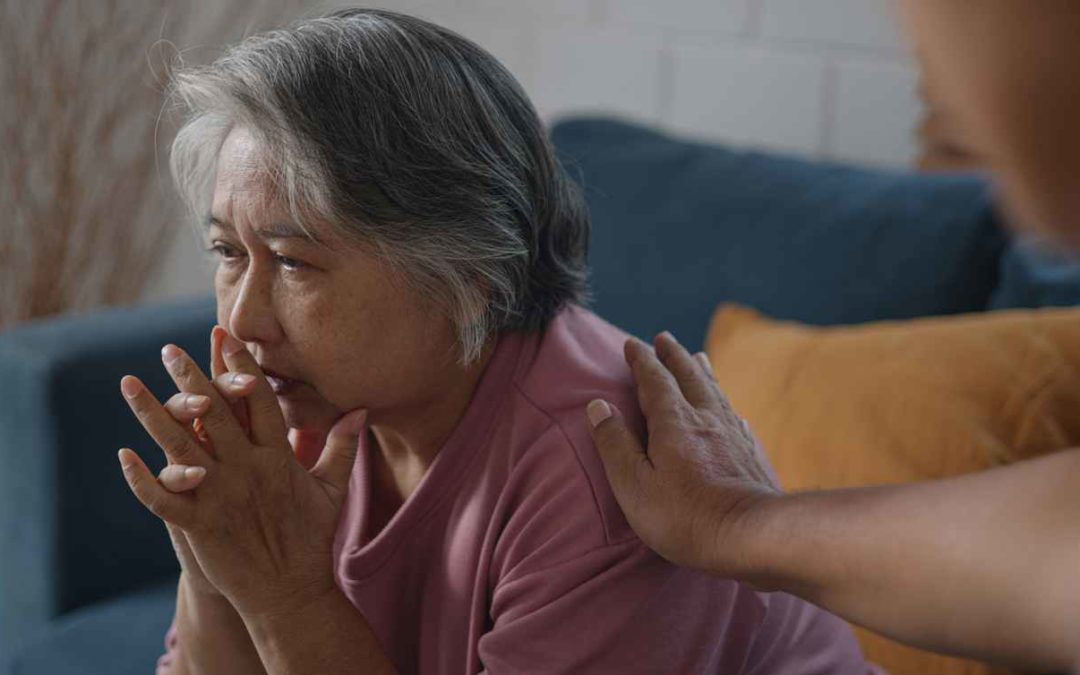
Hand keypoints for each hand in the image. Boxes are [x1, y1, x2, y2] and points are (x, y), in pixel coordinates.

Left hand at [117, 328, 365, 618]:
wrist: (291, 594)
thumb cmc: (312, 540)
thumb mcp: (333, 490)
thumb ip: (341, 447)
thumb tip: (360, 410)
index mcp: (278, 458)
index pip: (256, 402)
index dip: (240, 367)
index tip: (225, 337)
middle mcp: (248, 471)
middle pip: (215, 414)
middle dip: (191, 378)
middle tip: (168, 350)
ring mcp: (221, 497)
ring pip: (180, 447)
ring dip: (152, 414)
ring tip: (128, 385)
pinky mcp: (200, 525)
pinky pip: (164, 499)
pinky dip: (142, 478)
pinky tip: (123, 455)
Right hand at [586, 332, 780, 579]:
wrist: (750, 535)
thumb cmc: (683, 515)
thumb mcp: (633, 484)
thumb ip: (614, 443)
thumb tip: (598, 406)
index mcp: (673, 422)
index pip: (654, 380)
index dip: (642, 360)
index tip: (632, 344)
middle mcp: (705, 419)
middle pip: (688, 376)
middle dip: (674, 356)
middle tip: (665, 338)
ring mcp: (731, 435)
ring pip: (715, 392)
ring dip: (702, 372)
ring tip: (698, 357)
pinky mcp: (749, 456)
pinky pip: (735, 420)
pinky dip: (727, 407)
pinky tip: (732, 412)